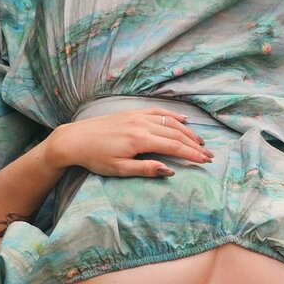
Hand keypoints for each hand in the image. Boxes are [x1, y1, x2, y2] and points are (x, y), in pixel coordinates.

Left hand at [48, 109, 213, 177]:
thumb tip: (170, 171)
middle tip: (209, 155)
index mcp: (140, 140)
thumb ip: (146, 169)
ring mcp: (137, 116)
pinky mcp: (132, 113)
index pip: (174, 147)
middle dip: (194, 145)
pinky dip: (173, 116)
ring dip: (188, 132)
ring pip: (169, 122)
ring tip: (200, 142)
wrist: (75, 139)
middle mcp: (142, 124)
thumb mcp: (120, 170)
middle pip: (176, 134)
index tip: (205, 162)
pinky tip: (183, 120)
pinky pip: (158, 112)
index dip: (192, 155)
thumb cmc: (96, 158)